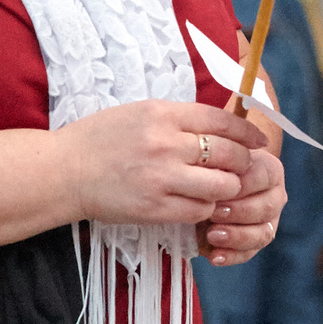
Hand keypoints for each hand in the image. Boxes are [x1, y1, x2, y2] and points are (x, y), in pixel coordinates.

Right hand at [54, 100, 270, 227]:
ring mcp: (161, 178)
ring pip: (221, 186)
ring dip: (227, 188)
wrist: (63, 171)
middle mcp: (165, 144)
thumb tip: (221, 125)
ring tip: (220, 188)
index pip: (221, 120)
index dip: (248, 132)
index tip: (259, 141)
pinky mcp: (154, 208)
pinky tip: (198, 203)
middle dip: (243, 162)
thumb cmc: (101, 139)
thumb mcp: (140, 112)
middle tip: (243, 168)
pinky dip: (206, 208)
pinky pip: (199, 210)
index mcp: (162, 114)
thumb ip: (179, 118)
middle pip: (229, 154)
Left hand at [200, 145, 285, 266]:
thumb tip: (214, 179)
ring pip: (263, 234)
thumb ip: (218, 169)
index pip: (264, 176)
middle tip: (212, 213)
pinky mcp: (255, 244)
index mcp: (270, 170)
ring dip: (236, 236)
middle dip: (238, 212)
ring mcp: (269, 222)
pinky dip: (231, 256)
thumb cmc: (210, 172)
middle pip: (266, 207)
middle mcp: (275, 196)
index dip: (242, 185)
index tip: (219, 191)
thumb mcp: (213, 165)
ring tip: (212, 235)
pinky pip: (249, 253)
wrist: (202, 190)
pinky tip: (214, 256)